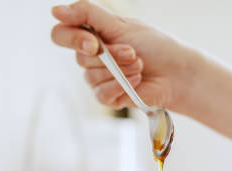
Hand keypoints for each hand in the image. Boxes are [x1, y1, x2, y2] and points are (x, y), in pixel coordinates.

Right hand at [51, 0, 192, 109]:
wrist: (176, 73)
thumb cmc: (154, 46)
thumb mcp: (121, 23)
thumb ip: (88, 14)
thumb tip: (55, 11)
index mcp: (92, 35)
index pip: (62, 35)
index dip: (73, 39)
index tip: (94, 42)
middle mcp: (91, 57)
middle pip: (80, 57)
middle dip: (111, 54)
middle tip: (133, 52)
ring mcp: (99, 78)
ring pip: (92, 76)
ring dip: (120, 70)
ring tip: (139, 66)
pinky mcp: (109, 97)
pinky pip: (101, 94)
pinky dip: (119, 86)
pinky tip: (136, 82)